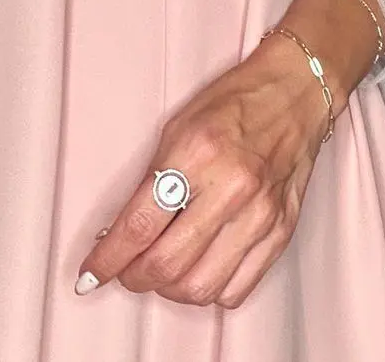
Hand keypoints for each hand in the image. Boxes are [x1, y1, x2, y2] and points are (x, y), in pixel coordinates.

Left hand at [75, 31, 331, 309]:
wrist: (294, 94)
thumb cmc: (230, 103)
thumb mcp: (177, 128)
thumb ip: (152, 181)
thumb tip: (122, 233)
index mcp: (196, 154)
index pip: (141, 224)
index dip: (108, 258)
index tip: (90, 275)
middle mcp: (231, 188)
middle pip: (168, 264)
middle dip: (134, 277)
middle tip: (125, 270)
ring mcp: (261, 215)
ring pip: (202, 287)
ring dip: (170, 290)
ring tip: (160, 272)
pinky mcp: (282, 233)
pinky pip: (237, 289)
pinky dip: (209, 290)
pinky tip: (199, 269)